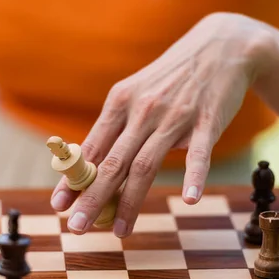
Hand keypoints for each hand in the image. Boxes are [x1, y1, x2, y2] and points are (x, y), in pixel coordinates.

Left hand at [50, 12, 276, 236]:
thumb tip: (93, 165)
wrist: (220, 47)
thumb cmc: (171, 78)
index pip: (91, 149)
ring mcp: (175, 117)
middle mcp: (143, 110)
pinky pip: (199, 154)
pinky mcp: (207, 122)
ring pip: (146, 165)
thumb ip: (117, 127)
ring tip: (120, 231)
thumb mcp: (136, 94)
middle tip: (76, 227)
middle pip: (113, 162)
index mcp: (120, 103)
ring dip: (130, 201)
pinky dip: (193, 177)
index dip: (72, 180)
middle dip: (91, 198)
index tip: (58, 207)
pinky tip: (188, 199)